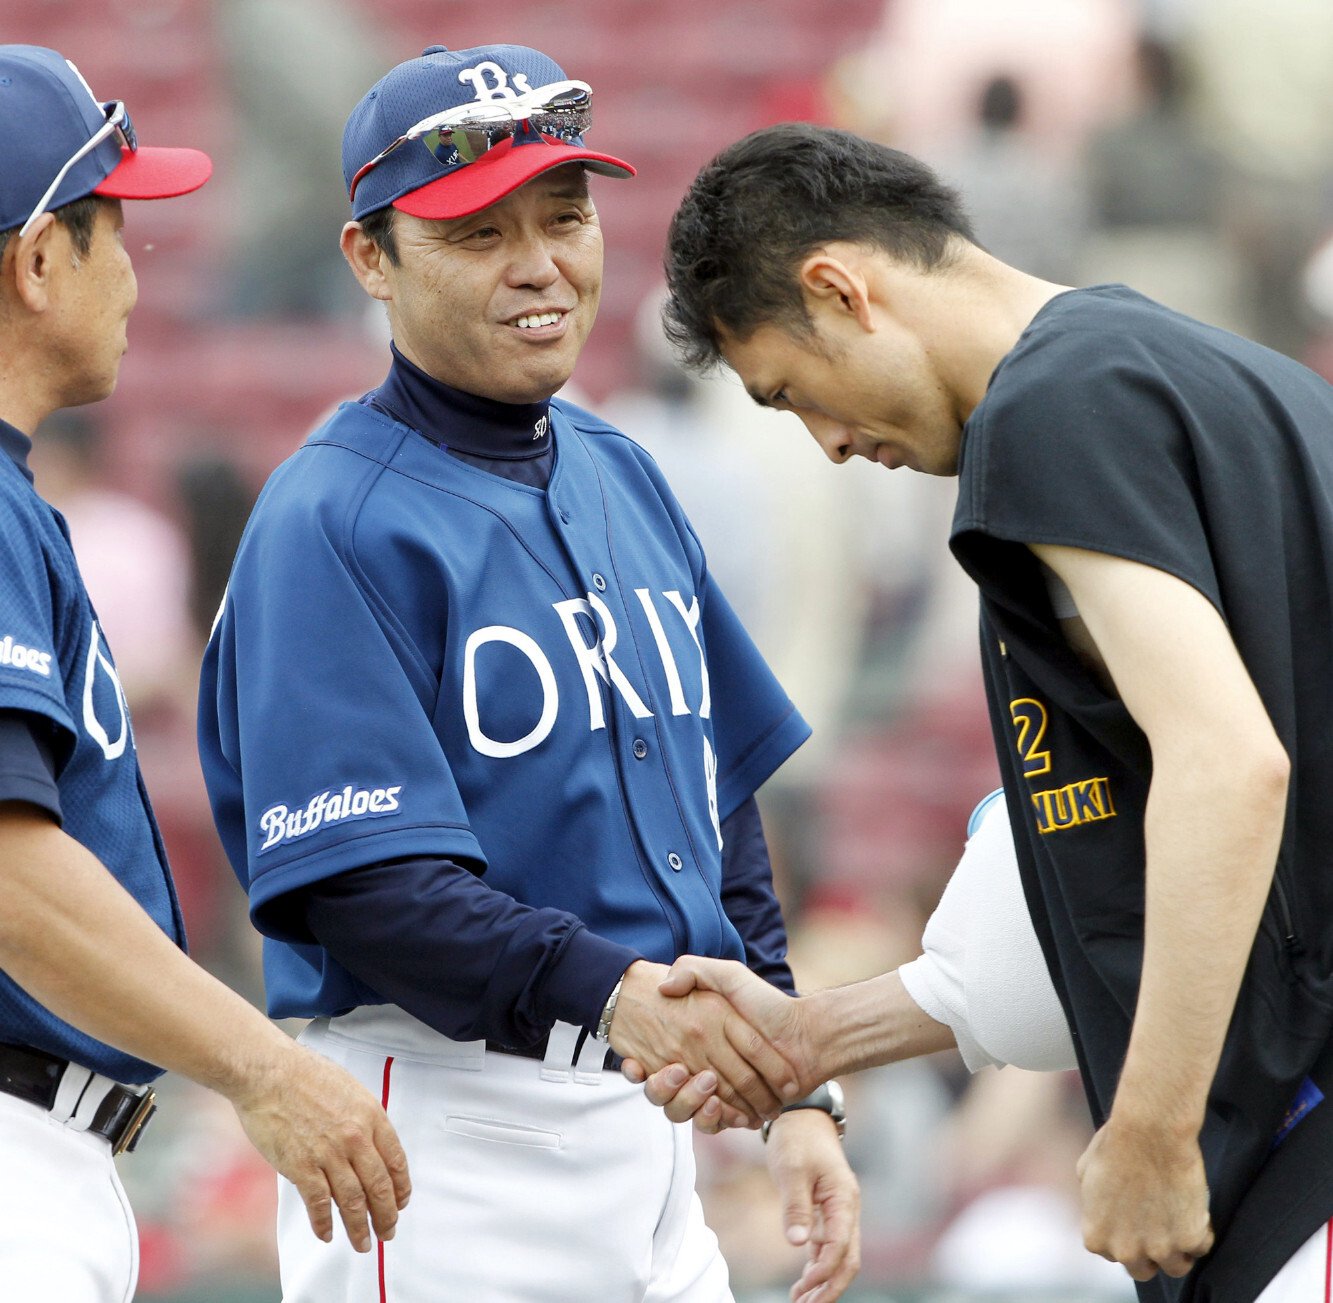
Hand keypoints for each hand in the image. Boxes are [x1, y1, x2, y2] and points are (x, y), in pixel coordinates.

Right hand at [227, 1041, 410, 1251]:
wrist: (270, 1073)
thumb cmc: (306, 1075)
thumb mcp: (350, 1090)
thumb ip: (364, 1119)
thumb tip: (370, 1144)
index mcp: (371, 1116)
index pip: (396, 1161)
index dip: (401, 1187)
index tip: (401, 1202)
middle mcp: (355, 1138)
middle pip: (379, 1187)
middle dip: (386, 1215)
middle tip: (387, 1231)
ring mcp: (329, 1154)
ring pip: (353, 1201)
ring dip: (360, 1227)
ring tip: (363, 1243)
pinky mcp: (302, 1167)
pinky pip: (319, 1203)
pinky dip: (324, 1223)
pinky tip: (327, 1233)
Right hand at [608, 960, 799, 1122]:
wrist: (807, 1036)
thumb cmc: (767, 1003)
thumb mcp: (729, 975)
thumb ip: (695, 971)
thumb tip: (664, 987)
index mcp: (695, 1036)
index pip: (660, 1055)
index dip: (647, 1063)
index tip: (640, 1063)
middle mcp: (701, 1064)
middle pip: (667, 1086)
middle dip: (666, 1085)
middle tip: (677, 1071)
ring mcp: (715, 1090)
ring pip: (682, 1108)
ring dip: (688, 1102)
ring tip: (706, 1086)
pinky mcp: (733, 1111)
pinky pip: (710, 1123)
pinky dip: (711, 1119)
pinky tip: (718, 1105)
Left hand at [766, 1109, 860, 1301]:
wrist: (801, 1117)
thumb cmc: (797, 1139)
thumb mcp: (792, 1169)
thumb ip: (796, 1206)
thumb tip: (797, 1244)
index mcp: (844, 1198)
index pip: (841, 1245)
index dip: (824, 1270)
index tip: (802, 1287)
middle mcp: (848, 1209)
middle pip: (848, 1259)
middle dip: (830, 1286)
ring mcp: (840, 1212)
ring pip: (840, 1256)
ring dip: (824, 1281)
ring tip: (801, 1302)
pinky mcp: (828, 1212)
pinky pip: (829, 1247)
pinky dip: (818, 1266)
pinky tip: (802, 1283)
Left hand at [1076, 1116, 1213, 1280]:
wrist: (1148, 1132)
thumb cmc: (1116, 1144)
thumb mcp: (1086, 1174)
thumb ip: (1093, 1204)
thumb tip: (1101, 1210)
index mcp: (1096, 1237)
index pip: (1113, 1253)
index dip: (1125, 1235)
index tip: (1133, 1220)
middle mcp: (1125, 1250)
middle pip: (1142, 1269)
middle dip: (1148, 1250)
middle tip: (1157, 1225)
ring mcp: (1159, 1249)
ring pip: (1175, 1267)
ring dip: (1178, 1248)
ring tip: (1178, 1220)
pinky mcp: (1189, 1239)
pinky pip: (1201, 1247)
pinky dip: (1201, 1231)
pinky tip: (1193, 1208)